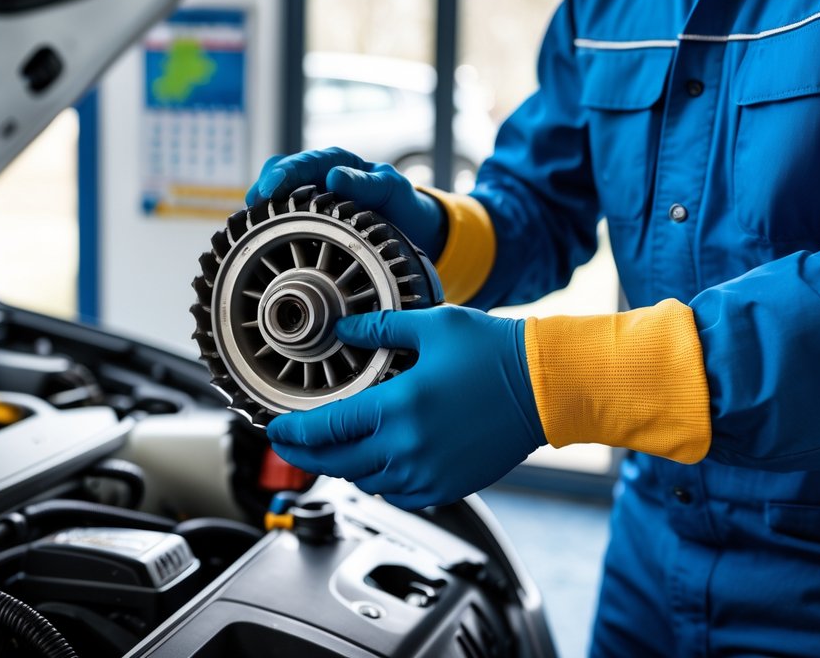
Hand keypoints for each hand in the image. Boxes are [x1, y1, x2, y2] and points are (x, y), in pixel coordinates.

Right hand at [246, 148, 445, 258]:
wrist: (413, 227)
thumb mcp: (392, 189)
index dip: (284, 174)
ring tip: (251, 222)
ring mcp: (312, 199)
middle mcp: (320, 177)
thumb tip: (334, 176)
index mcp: (339, 163)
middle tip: (253, 206)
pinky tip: (264, 237)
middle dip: (264, 187)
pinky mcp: (310, 220)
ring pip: (277, 195)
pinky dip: (273, 225)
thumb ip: (367, 183)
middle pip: (281, 173)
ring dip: (263, 207)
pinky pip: (286, 218)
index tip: (271, 187)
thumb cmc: (402, 203)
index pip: (304, 162)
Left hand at [267, 306, 544, 509]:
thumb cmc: (494, 353)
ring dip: (341, 466)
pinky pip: (396, 493)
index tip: (274, 429)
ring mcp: (427, 473)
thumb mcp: (432, 326)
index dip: (291, 432)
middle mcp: (407, 448)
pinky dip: (376, 480)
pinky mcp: (447, 486)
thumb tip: (344, 330)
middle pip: (335, 463)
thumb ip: (379, 329)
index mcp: (397, 407)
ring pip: (363, 481)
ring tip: (329, 447)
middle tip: (287, 443)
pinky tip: (374, 462)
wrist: (545, 387)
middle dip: (304, 454)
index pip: (325, 429)